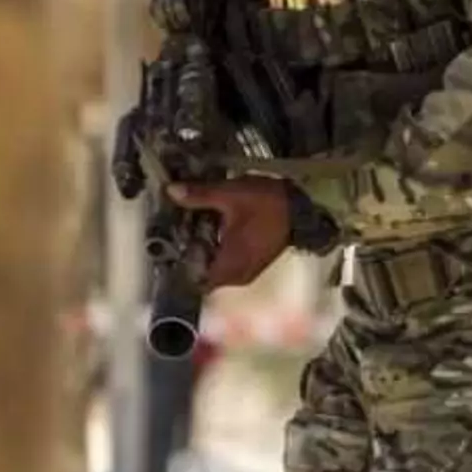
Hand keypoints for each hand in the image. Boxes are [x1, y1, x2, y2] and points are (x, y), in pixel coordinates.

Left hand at [167, 177, 292, 288]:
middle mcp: (237, 275)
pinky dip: (215, 250)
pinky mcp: (251, 265)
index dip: (178, 264)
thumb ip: (200, 195)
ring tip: (191, 227)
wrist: (302, 209)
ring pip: (213, 269)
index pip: (194, 280)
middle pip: (201, 274)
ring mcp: (245, 272)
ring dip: (202, 251)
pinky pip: (225, 264)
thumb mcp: (231, 195)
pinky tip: (211, 229)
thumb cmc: (268, 204)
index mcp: (230, 265)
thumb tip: (171, 190)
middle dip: (188, 254)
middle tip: (177, 230)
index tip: (168, 245)